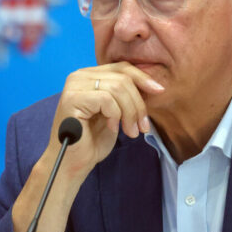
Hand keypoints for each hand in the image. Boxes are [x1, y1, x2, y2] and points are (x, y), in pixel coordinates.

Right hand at [48, 61, 165, 179]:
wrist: (74, 163)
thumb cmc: (93, 140)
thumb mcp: (116, 113)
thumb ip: (126, 95)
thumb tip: (153, 85)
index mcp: (89, 76)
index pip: (122, 68)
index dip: (143, 78)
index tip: (159, 91)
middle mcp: (79, 76)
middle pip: (123, 78)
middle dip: (138, 104)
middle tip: (142, 127)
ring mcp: (74, 86)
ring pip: (117, 88)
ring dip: (130, 112)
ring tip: (131, 132)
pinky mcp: (73, 99)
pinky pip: (107, 99)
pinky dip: (115, 115)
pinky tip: (112, 128)